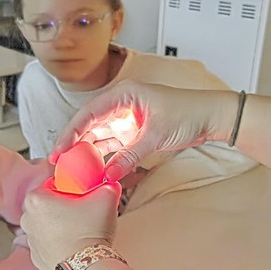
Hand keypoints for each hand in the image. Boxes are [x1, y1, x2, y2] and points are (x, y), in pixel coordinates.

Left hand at [21, 179, 121, 269]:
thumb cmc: (89, 233)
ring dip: (63, 225)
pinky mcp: (37, 258)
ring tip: (82, 230)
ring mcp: (30, 240)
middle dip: (65, 206)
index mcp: (36, 199)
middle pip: (49, 204)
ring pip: (48, 225)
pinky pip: (50, 244)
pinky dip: (60, 243)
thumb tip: (110, 184)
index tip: (83, 194)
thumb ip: (108, 186)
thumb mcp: (106, 199)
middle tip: (84, 211)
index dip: (71, 187)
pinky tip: (76, 246)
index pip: (53, 183)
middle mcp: (27, 218)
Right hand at [50, 80, 238, 181]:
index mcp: (122, 95)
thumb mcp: (156, 136)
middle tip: (60, 165)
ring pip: (98, 137)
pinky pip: (112, 146)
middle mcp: (120, 105)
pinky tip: (94, 170)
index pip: (88, 114)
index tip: (59, 151)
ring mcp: (125, 120)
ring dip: (87, 154)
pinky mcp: (133, 133)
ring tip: (73, 171)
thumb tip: (108, 174)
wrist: (211, 117)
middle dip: (74, 145)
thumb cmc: (188, 114)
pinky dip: (103, 158)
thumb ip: (130, 155)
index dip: (70, 133)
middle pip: (88, 126)